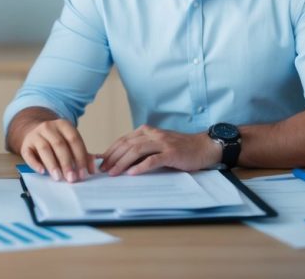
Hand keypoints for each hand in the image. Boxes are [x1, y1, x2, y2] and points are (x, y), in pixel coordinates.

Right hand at [19, 119, 95, 182]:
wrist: (34, 132)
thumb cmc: (56, 141)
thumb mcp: (69, 142)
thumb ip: (81, 153)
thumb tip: (93, 167)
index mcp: (63, 124)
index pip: (74, 139)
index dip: (80, 157)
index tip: (85, 173)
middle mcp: (48, 127)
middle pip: (59, 144)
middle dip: (67, 163)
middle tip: (72, 178)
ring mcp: (35, 135)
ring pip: (44, 149)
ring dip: (52, 164)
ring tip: (58, 178)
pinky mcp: (25, 145)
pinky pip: (28, 154)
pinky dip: (35, 164)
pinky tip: (42, 172)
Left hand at [100, 125, 220, 175]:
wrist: (204, 147)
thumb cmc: (180, 148)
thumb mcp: (157, 145)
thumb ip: (142, 149)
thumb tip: (121, 160)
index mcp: (146, 131)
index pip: (123, 140)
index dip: (110, 151)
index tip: (101, 162)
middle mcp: (152, 134)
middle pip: (127, 144)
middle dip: (112, 158)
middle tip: (103, 170)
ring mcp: (162, 143)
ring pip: (136, 150)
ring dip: (122, 162)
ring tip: (113, 172)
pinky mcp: (172, 153)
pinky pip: (153, 160)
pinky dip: (141, 166)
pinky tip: (132, 173)